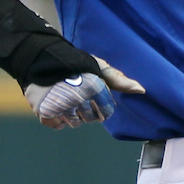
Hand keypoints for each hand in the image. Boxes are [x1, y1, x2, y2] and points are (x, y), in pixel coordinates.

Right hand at [23, 60, 145, 129]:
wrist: (41, 58)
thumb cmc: (75, 63)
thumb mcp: (99, 67)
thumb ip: (119, 80)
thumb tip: (142, 91)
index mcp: (94, 87)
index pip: (105, 112)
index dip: (99, 104)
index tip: (90, 94)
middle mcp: (78, 98)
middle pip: (89, 119)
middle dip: (84, 110)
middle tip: (75, 93)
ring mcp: (61, 106)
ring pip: (73, 123)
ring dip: (70, 114)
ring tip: (64, 97)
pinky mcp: (45, 112)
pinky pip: (57, 124)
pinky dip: (55, 118)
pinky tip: (54, 103)